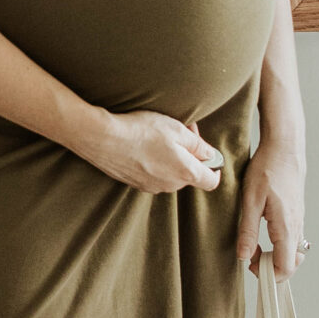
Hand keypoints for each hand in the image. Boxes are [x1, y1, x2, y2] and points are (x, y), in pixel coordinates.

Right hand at [86, 111, 223, 195]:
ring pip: (170, 174)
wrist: (103, 139)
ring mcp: (151, 186)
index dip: (215, 169)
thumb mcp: (177, 130)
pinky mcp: (135, 183)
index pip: (211, 182)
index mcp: (185, 173)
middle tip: (182, 130)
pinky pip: (153, 174)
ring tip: (159, 135)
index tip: (212, 158)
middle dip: (189, 155)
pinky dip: (154, 162)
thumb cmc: (142, 131)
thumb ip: (198, 145)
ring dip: (171, 158)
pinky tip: (143, 145)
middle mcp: (170, 185)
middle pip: (189, 174)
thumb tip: (211, 155)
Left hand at [236, 140, 305, 273]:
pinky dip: (280, 246)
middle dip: (273, 269)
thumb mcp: (251, 200)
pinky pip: (293, 239)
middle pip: (293, 263)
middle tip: (252, 259)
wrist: (285, 147)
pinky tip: (264, 235)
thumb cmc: (268, 168)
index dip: (269, 274)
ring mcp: (299, 220)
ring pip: (294, 252)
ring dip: (276, 257)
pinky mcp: (297, 214)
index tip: (251, 266)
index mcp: (286, 226)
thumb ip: (248, 231)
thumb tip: (244, 256)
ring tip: (256, 248)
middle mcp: (297, 226)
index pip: (286, 266)